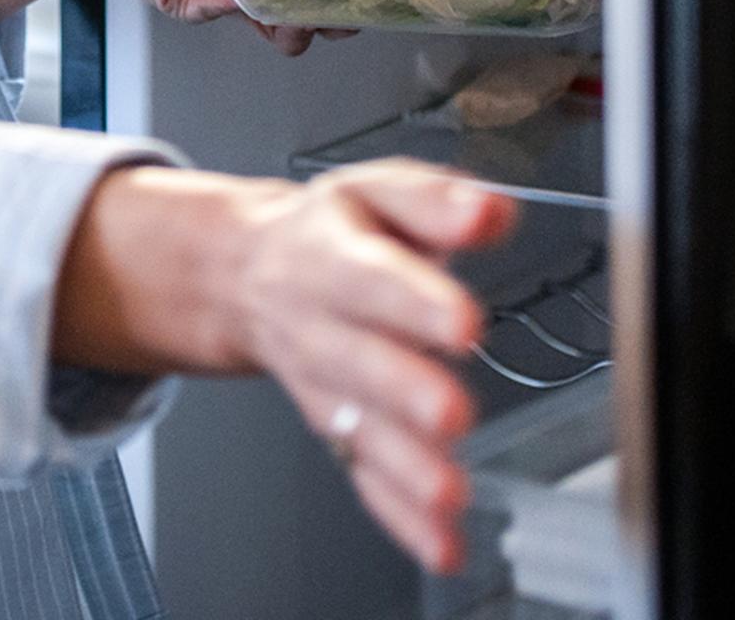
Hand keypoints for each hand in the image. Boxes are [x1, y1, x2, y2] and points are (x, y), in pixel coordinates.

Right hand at [54, 160, 516, 572]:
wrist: (244, 274)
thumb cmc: (328, 233)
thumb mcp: (374, 192)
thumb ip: (434, 201)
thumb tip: (490, 211)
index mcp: (330, 255)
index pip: (372, 276)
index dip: (414, 301)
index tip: (463, 323)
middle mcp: (319, 326)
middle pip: (357, 361)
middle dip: (403, 391)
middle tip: (451, 413)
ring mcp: (322, 386)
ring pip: (357, 428)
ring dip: (403, 467)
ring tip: (449, 493)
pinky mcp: (335, 431)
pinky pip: (363, 476)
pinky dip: (401, 518)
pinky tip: (442, 543)